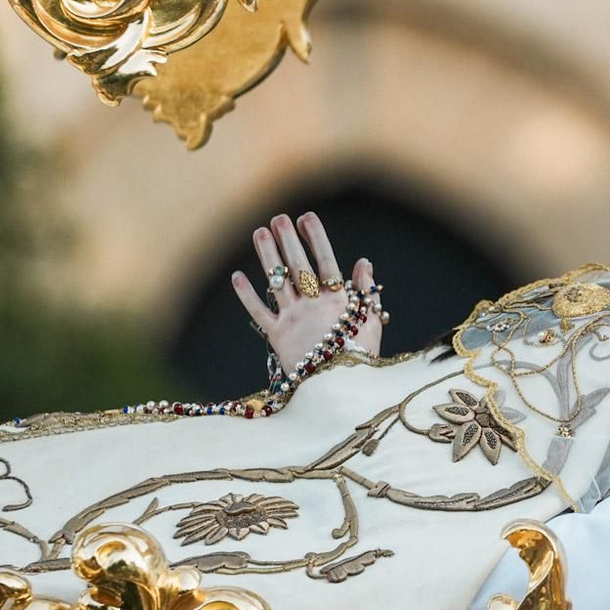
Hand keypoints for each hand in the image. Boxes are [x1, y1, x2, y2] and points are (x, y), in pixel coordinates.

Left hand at [232, 212, 384, 367]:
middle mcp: (313, 305)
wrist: (338, 392)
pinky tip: (237, 276)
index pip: (325, 261)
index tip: (306, 218)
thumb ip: (367, 292)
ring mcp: (293, 319)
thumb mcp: (372, 324)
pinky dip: (247, 294)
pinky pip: (258, 312)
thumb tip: (364, 263)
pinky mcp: (277, 336)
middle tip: (278, 218)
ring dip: (267, 255)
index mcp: (338, 301)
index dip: (315, 237)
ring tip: (259, 233)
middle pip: (297, 265)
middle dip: (287, 239)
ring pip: (277, 281)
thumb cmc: (360, 359)